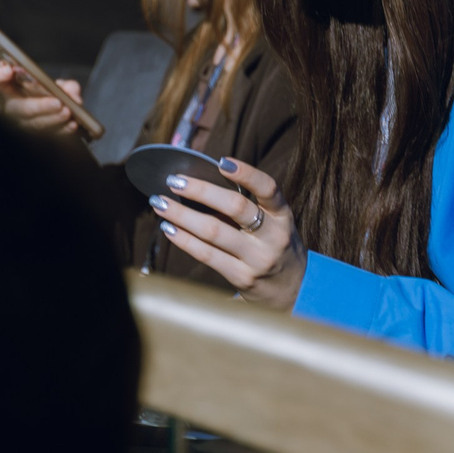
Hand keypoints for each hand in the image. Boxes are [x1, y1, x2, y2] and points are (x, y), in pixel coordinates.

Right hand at [0, 64, 85, 137]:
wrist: (57, 109)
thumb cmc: (48, 93)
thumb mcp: (57, 85)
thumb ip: (64, 85)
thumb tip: (71, 92)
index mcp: (10, 89)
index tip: (8, 70)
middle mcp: (13, 107)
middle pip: (20, 108)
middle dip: (40, 106)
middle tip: (58, 102)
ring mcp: (23, 123)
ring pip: (35, 124)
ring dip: (53, 119)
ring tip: (68, 112)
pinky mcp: (36, 136)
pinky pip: (48, 135)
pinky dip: (62, 130)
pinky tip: (72, 124)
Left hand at [148, 156, 304, 308]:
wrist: (294, 290)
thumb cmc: (274, 246)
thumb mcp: (274, 223)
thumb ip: (249, 206)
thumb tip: (200, 183)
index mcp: (282, 215)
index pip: (268, 188)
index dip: (246, 173)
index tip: (221, 162)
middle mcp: (273, 236)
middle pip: (235, 207)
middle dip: (200, 191)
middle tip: (174, 181)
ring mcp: (257, 259)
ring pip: (214, 231)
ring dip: (181, 215)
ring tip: (160, 203)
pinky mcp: (242, 278)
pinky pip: (207, 255)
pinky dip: (184, 240)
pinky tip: (169, 229)